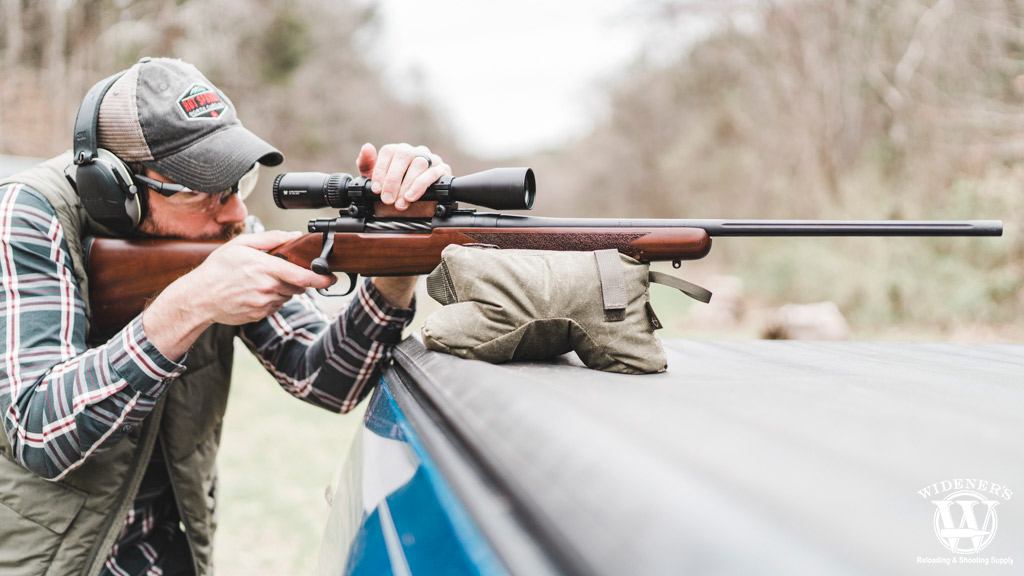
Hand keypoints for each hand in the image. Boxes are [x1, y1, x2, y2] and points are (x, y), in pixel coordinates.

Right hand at [143, 231, 335, 359]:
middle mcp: (267, 288)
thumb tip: (293, 236)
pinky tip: (255, 292)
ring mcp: (264, 304)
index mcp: (264, 268)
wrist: (199, 298)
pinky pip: (276, 306)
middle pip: (298, 286)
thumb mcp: (240, 244)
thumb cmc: (218, 269)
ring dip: (283, 288)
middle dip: (296, 279)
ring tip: (261, 280)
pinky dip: (272, 298)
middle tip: (280, 271)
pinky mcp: (260, 315)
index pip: (302, 277)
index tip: (332, 278)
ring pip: (288, 296)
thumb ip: (270, 239)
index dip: (321, 279)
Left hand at [357, 142, 451, 209]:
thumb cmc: (394, 197)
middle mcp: (415, 152)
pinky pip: (433, 173)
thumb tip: (366, 147)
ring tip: (400, 203)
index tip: (376, 189)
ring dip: (407, 184)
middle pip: (404, 154)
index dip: (381, 170)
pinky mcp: (443, 171)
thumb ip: (367, 166)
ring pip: (419, 163)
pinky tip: (411, 197)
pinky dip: (420, 186)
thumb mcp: (375, 185)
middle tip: (387, 199)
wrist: (412, 216)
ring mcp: (431, 160)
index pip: (389, 151)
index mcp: (398, 152)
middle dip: (393, 179)